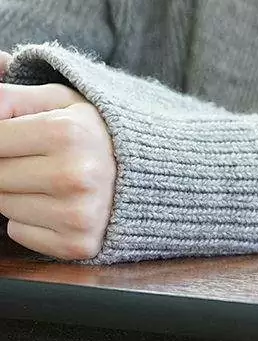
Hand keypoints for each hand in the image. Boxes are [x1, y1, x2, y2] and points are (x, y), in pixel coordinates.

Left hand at [0, 53, 117, 259]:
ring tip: (54, 179)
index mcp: (68, 133)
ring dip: (18, 193)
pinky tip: (60, 203)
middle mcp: (74, 176)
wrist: (158, 170)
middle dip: (8, 165)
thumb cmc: (99, 131)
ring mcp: (78, 213)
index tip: (22, 136)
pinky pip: (19, 232)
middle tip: (40, 157)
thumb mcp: (62, 101)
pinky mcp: (77, 244)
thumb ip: (10, 96)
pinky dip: (31, 219)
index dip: (3, 137)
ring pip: (3, 206)